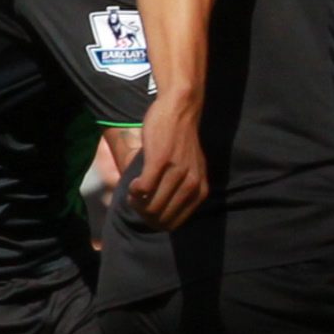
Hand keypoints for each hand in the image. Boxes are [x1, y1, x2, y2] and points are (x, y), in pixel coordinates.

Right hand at [129, 94, 208, 228]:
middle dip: (144, 215)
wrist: (180, 109)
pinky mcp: (160, 161)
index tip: (146, 213)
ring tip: (134, 194)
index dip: (156, 223)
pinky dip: (135, 191)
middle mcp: (191, 184)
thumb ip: (183, 189)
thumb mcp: (192, 169)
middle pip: (160, 218)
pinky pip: (143, 189)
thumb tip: (160, 211)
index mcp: (200, 190)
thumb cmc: (181, 140)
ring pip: (151, 206)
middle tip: (136, 203)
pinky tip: (134, 184)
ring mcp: (177, 172)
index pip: (175, 223)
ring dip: (136, 204)